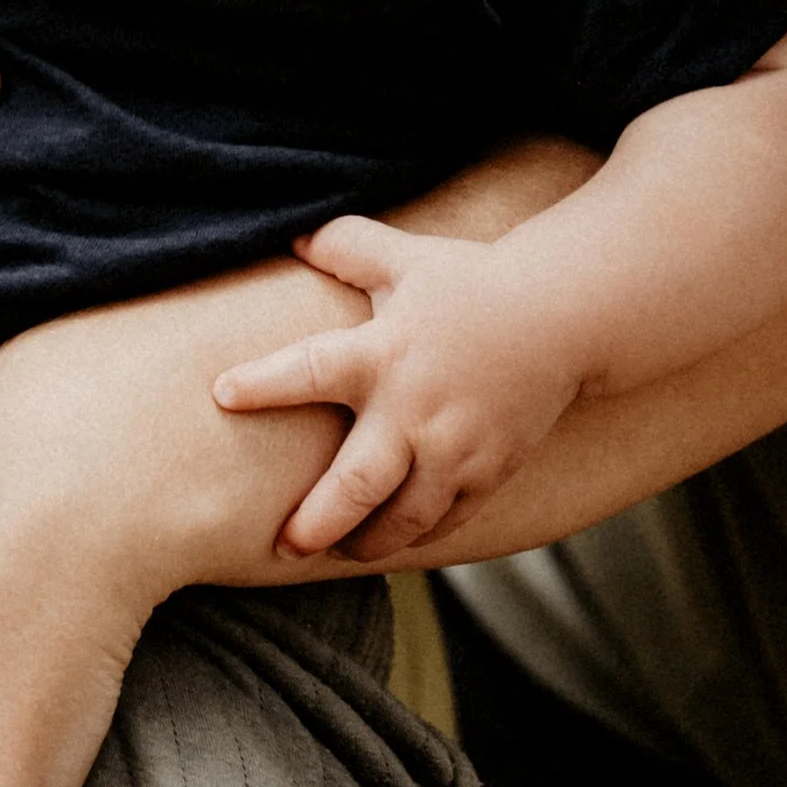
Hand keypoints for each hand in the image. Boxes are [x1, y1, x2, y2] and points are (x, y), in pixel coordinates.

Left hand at [214, 215, 586, 554]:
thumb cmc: (472, 283)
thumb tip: (293, 235)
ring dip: (367, 542)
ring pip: (405, 517)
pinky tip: (391, 542)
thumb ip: (346, 246)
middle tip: (284, 545)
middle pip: (358, 484)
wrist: (564, 315)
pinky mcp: (490, 471)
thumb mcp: (405, 257)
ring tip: (338, 551)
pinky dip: (417, 536)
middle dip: (317, 522)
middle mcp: (415, 410)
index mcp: (382, 354)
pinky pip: (448, 520)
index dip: (263, 384)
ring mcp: (457, 448)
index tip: (222, 394)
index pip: (309, 370)